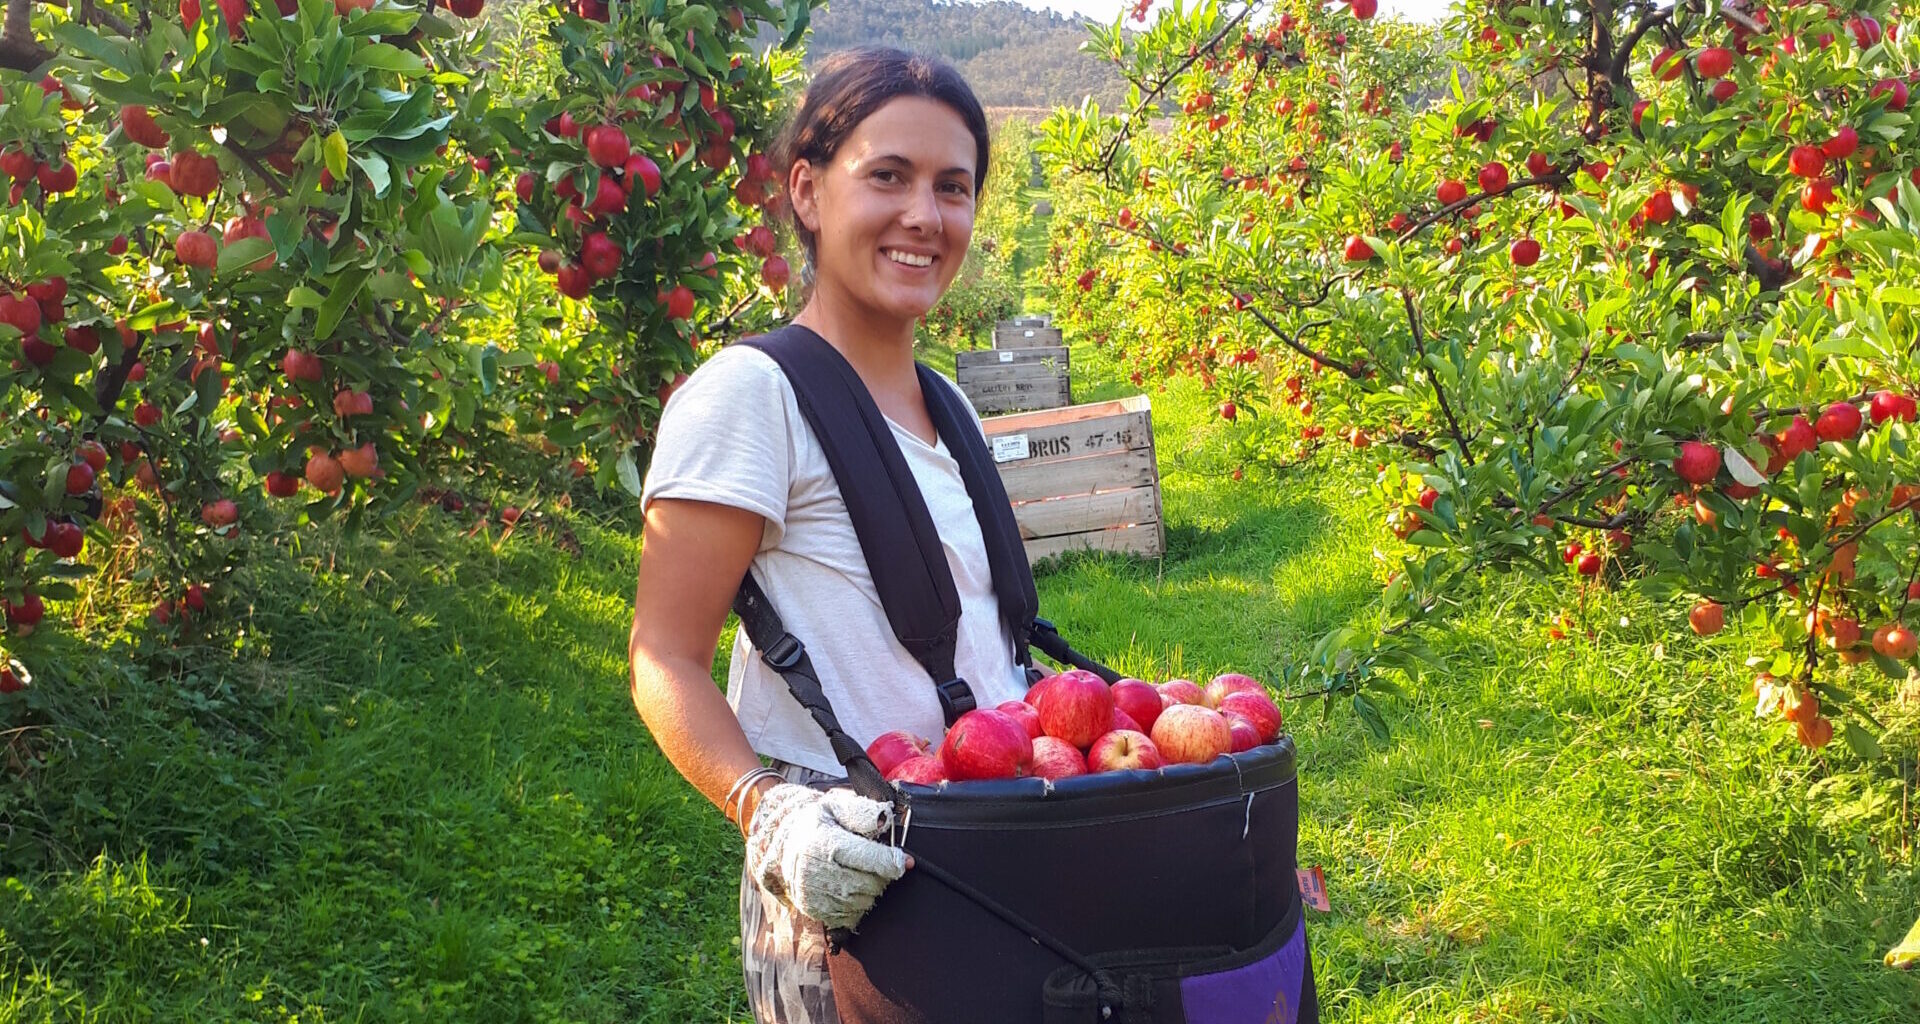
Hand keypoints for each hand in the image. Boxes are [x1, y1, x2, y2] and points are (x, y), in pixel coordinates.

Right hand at [743, 783, 909, 930]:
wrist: (786, 843)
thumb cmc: (819, 823)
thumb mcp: (837, 806)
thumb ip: (862, 812)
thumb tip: (885, 818)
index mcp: (825, 841)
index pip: (869, 858)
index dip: (892, 862)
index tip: (906, 862)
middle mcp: (815, 869)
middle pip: (868, 883)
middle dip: (881, 876)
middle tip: (879, 866)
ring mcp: (812, 892)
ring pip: (861, 902)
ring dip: (870, 891)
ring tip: (862, 874)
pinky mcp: (812, 908)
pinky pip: (848, 915)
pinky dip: (857, 905)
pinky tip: (852, 888)